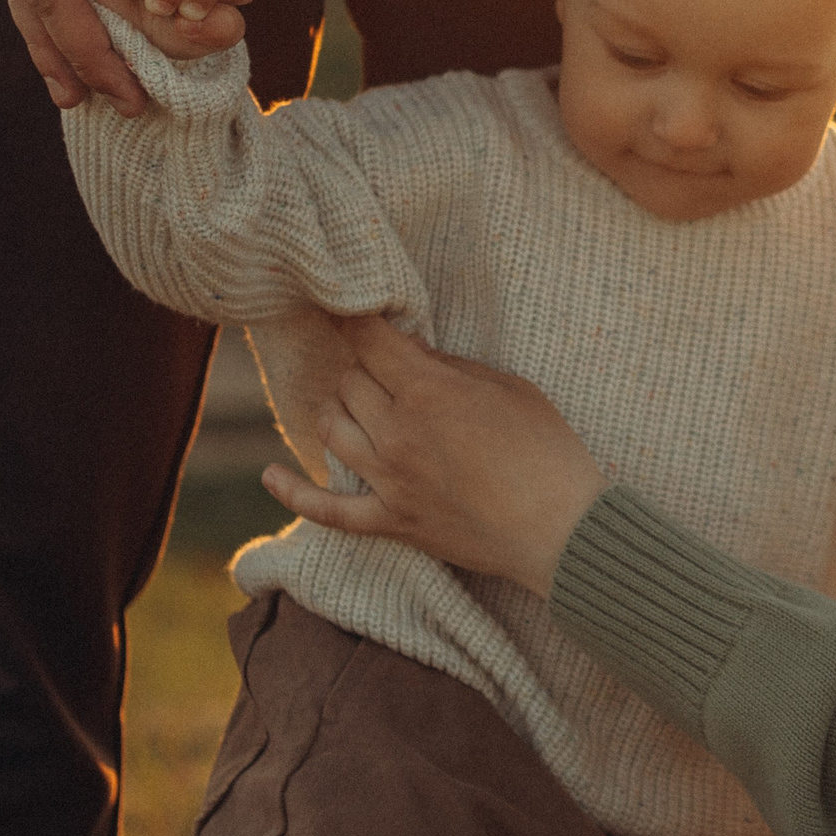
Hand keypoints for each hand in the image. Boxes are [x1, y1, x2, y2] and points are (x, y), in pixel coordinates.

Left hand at [259, 315, 605, 596]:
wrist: (563, 532)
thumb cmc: (551, 453)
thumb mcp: (512, 390)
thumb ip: (455, 367)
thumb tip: (413, 350)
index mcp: (429, 393)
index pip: (370, 341)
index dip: (354, 316)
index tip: (345, 303)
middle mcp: (397, 434)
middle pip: (350, 383)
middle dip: (365, 368)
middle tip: (390, 368)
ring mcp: (389, 481)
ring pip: (332, 429)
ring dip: (340, 408)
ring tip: (359, 403)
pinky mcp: (392, 522)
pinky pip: (327, 509)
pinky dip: (294, 492)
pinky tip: (271, 475)